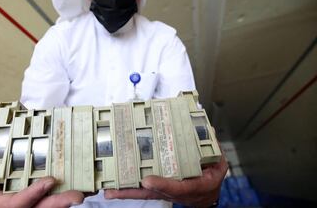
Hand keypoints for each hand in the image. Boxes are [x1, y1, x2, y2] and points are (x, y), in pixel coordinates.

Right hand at [0, 128, 83, 207]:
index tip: (50, 180)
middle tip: (78, 195)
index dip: (34, 193)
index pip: (18, 203)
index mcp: (3, 205)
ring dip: (70, 201)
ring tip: (87, 191)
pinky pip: (59, 206)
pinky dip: (72, 198)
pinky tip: (89, 189)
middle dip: (60, 203)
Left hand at [105, 156, 227, 206]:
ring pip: (144, 193)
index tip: (148, 181)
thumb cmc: (210, 178)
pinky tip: (114, 187)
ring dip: (126, 192)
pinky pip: (143, 189)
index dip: (163, 185)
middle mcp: (176, 192)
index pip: (177, 188)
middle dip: (132, 192)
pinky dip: (129, 189)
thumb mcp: (218, 166)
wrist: (207, 194)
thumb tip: (209, 132)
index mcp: (194, 187)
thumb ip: (213, 151)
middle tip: (113, 191)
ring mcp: (165, 192)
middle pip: (152, 194)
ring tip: (108, 189)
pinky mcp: (159, 189)